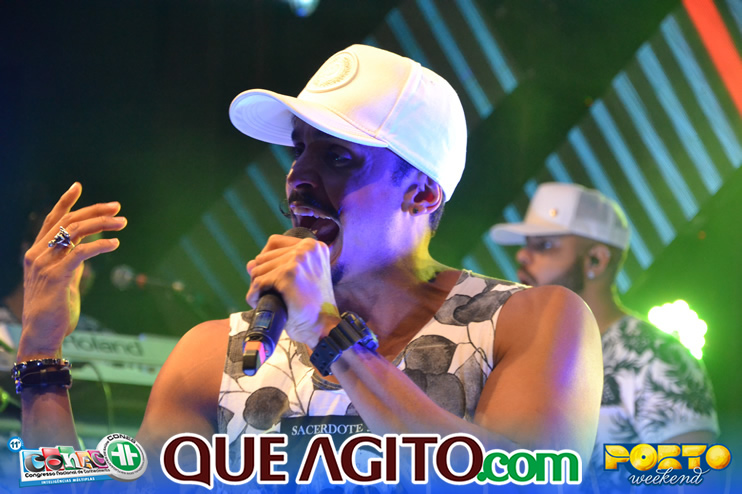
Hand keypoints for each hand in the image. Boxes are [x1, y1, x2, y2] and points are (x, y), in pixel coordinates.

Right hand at [17, 183, 126, 359]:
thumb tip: (88, 246)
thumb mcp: (64, 279)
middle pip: (67, 221)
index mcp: (37, 252)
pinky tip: (115, 243)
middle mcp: (37, 254)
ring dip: (102, 225)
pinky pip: (81, 253)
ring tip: (123, 223)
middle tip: (118, 208)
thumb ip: (72, 261)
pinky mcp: (56, 276)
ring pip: (74, 232)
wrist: (42, 335)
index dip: (65, 202)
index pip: (51, 220)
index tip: (78, 186)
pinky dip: (100, 245)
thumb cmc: (54, 310)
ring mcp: (45, 264)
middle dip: (94, 211)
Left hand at [246, 234, 338, 347]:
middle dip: (261, 276)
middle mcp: (307, 248)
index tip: (270, 276)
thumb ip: (275, 266)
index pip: (274, 242)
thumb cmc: (312, 305)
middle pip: (263, 256)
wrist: (323, 326)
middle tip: (269, 292)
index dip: (266, 260)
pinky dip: (254, 295)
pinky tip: (258, 302)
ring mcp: (298, 260)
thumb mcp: (299, 278)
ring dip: (257, 286)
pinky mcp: (288, 274)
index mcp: (313, 246)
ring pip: (258, 269)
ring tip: (266, 298)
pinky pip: (258, 282)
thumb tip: (250, 265)